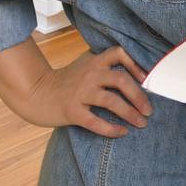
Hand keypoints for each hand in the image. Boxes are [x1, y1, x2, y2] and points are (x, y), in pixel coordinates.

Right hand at [19, 46, 152, 137]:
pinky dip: (111, 129)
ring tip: (141, 123)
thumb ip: (104, 67)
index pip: (119, 53)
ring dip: (130, 113)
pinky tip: (122, 133)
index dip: (136, 63)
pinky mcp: (72, 111)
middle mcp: (89, 75)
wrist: (35, 93)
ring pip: (112, 101)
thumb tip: (136, 76)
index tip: (146, 78)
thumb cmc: (66, 81)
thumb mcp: (85, 66)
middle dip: (139, 96)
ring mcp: (80, 93)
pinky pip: (95, 122)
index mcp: (94, 61)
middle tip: (149, 110)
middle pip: (121, 80)